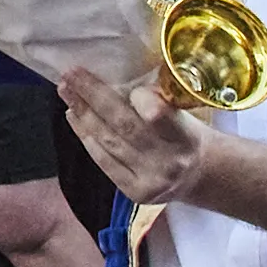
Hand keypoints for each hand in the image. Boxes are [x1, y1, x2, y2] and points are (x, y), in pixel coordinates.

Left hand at [55, 68, 266, 242]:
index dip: (136, 98)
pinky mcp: (134, 192)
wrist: (200, 175)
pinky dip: (86, 136)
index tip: (114, 76)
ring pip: (108, 142)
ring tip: (66, 90)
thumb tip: (113, 75)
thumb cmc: (186, 133)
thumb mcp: (184, 113)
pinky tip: (74, 117)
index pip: (158, 116)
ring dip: (82, 113)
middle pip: (124, 125)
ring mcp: (149, 180)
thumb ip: (157, 100)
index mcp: (186, 136)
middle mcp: (168, 161)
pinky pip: (103, 161)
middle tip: (71, 74)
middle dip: (93, 97)